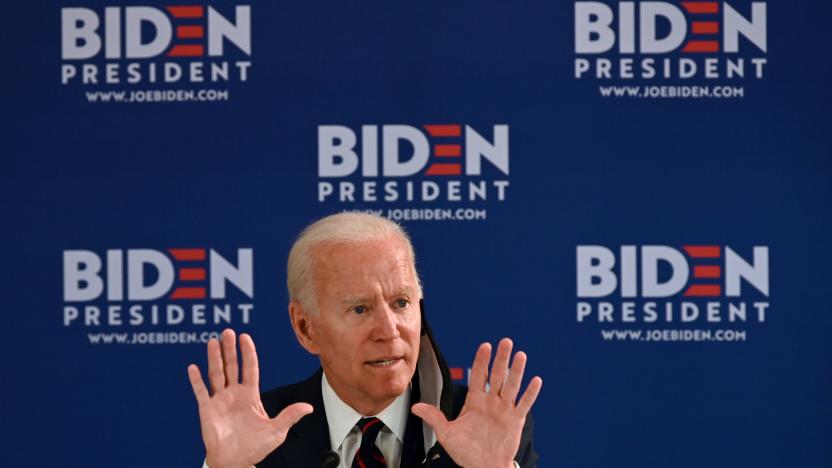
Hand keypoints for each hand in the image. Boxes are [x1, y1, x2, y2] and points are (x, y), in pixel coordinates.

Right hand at [187, 329, 312, 467]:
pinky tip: (192, 367)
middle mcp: (234, 394)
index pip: (250, 369)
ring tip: (212, 341)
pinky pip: (200, 392)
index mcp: (250, 396)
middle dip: (230, 349)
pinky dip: (196, 380)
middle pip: (232, 367)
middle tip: (227, 331)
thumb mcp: (276, 431)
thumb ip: (289, 416)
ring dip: (214, 358)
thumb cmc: (255, 448)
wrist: (235, 462)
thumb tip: (309, 407)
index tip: (245, 336)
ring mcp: (220, 401)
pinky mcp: (207, 410)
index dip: (248, 353)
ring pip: (216, 374)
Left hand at [412, 338, 541, 467]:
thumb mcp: (446, 434)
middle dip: (501, 358)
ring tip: (520, 355)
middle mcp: (491, 402)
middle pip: (497, 376)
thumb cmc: (466, 451)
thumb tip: (415, 407)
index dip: (481, 360)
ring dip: (516, 370)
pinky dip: (530, 393)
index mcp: (475, 401)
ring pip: (512, 386)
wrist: (483, 467)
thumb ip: (434, 417)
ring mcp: (504, 410)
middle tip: (505, 342)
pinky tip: (535, 380)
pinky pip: (524, 404)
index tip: (485, 346)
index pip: (479, 376)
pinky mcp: (516, 420)